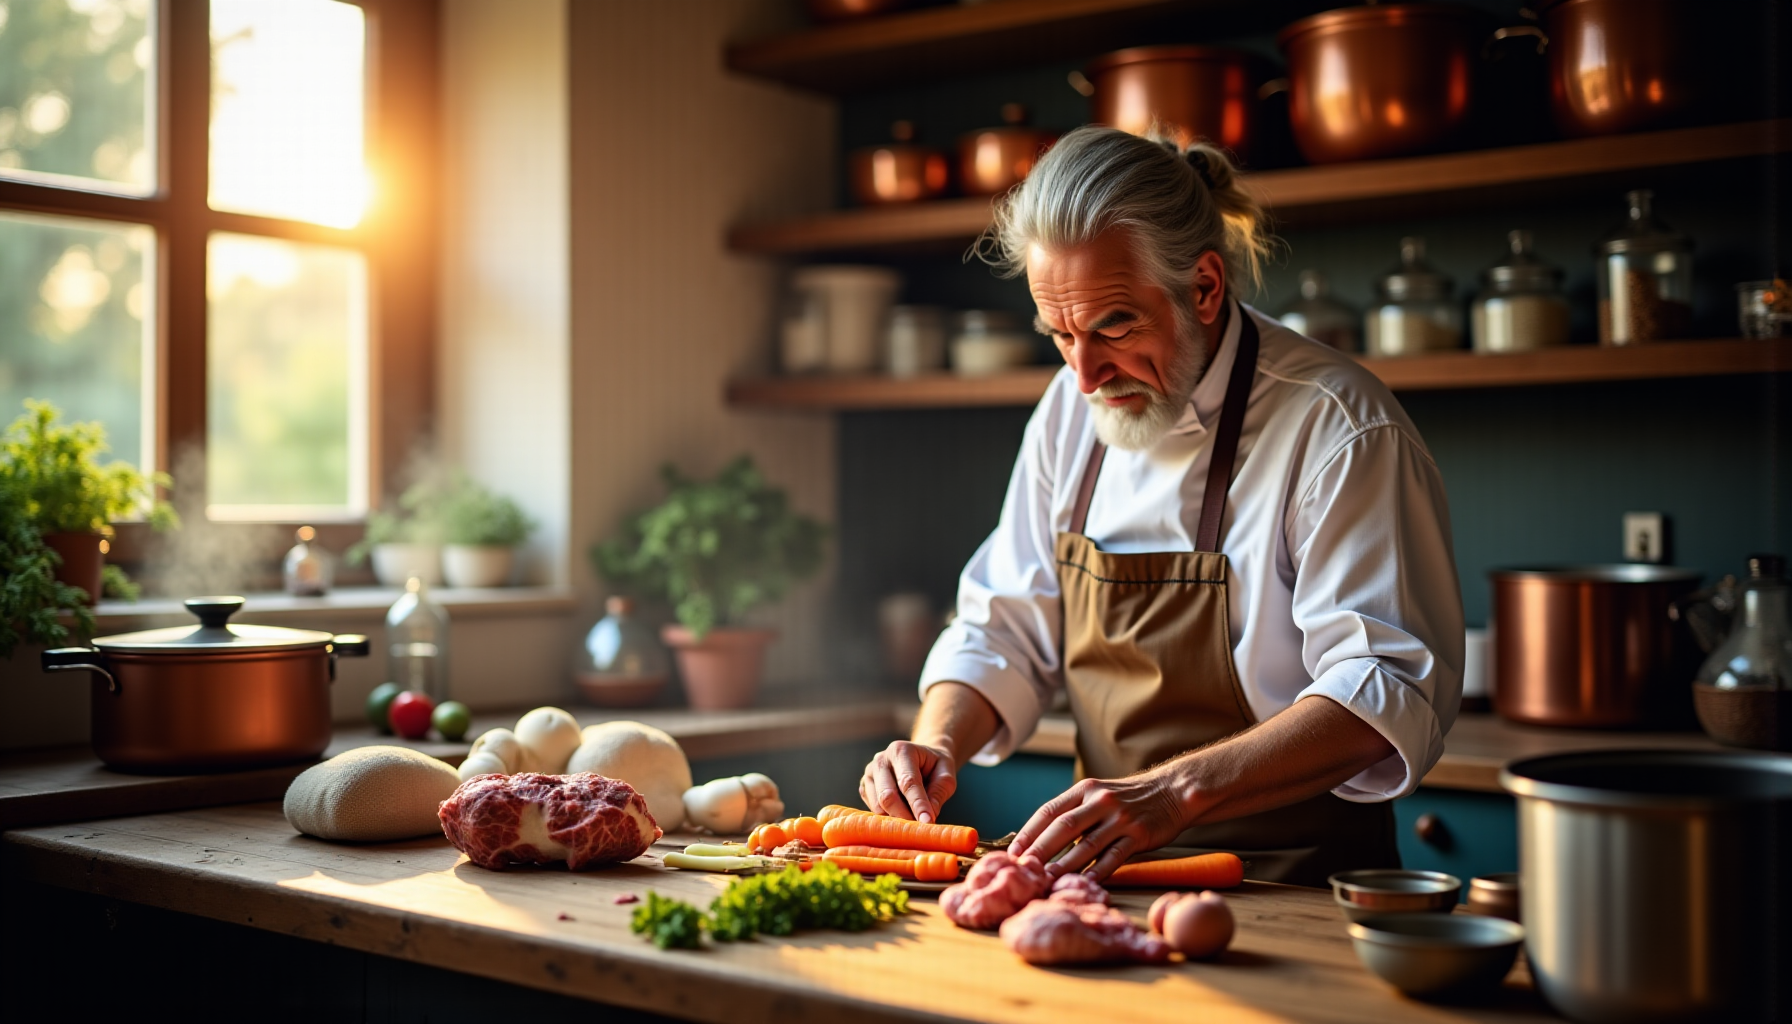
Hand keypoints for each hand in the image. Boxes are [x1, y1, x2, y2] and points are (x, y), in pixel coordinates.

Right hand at [859, 740, 957, 823]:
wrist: (921, 759)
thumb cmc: (935, 766)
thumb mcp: (946, 775)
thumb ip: (939, 793)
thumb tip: (926, 818)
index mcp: (901, 750)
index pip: (908, 782)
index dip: (918, 804)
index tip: (927, 822)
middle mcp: (881, 760)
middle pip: (886, 795)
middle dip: (904, 816)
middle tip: (920, 829)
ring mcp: (869, 774)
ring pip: (877, 806)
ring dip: (896, 819)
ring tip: (913, 820)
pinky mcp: (864, 787)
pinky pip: (872, 809)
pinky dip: (887, 817)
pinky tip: (901, 814)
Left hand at [1011, 768, 1190, 879]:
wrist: (1172, 791)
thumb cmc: (1127, 799)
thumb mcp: (1097, 795)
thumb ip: (1073, 812)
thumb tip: (1039, 841)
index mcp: (1084, 790)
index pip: (1048, 811)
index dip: (1028, 833)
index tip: (1012, 853)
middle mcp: (1099, 801)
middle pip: (1063, 827)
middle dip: (1039, 850)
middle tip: (1023, 870)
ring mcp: (1120, 817)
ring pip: (1086, 844)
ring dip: (1065, 864)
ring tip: (1046, 880)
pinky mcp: (1139, 834)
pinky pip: (1114, 856)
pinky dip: (1098, 871)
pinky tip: (1084, 883)